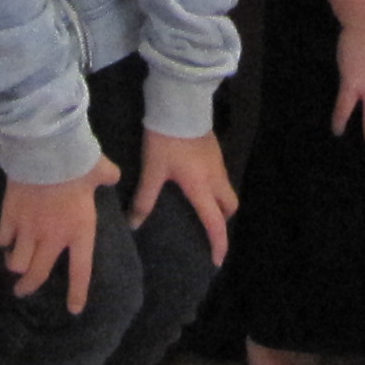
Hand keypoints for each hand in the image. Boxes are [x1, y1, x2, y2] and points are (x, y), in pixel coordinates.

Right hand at [0, 160, 117, 313]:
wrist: (47, 149)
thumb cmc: (77, 161)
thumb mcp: (100, 170)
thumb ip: (107, 176)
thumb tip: (113, 174)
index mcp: (80, 230)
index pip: (81, 272)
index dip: (77, 293)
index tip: (73, 310)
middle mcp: (53, 238)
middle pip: (38, 274)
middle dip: (29, 286)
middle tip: (23, 291)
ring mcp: (29, 230)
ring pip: (16, 262)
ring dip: (14, 264)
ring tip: (12, 260)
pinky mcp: (10, 217)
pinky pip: (1, 238)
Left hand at [134, 127, 238, 266]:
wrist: (180, 103)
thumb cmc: (167, 139)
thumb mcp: (152, 170)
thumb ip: (145, 199)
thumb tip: (135, 225)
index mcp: (202, 187)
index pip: (215, 222)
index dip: (218, 243)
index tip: (217, 261)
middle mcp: (215, 177)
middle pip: (230, 206)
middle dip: (223, 220)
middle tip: (207, 227)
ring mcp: (217, 161)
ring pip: (226, 190)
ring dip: (219, 202)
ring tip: (200, 207)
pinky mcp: (214, 149)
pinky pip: (220, 176)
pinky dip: (214, 186)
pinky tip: (195, 181)